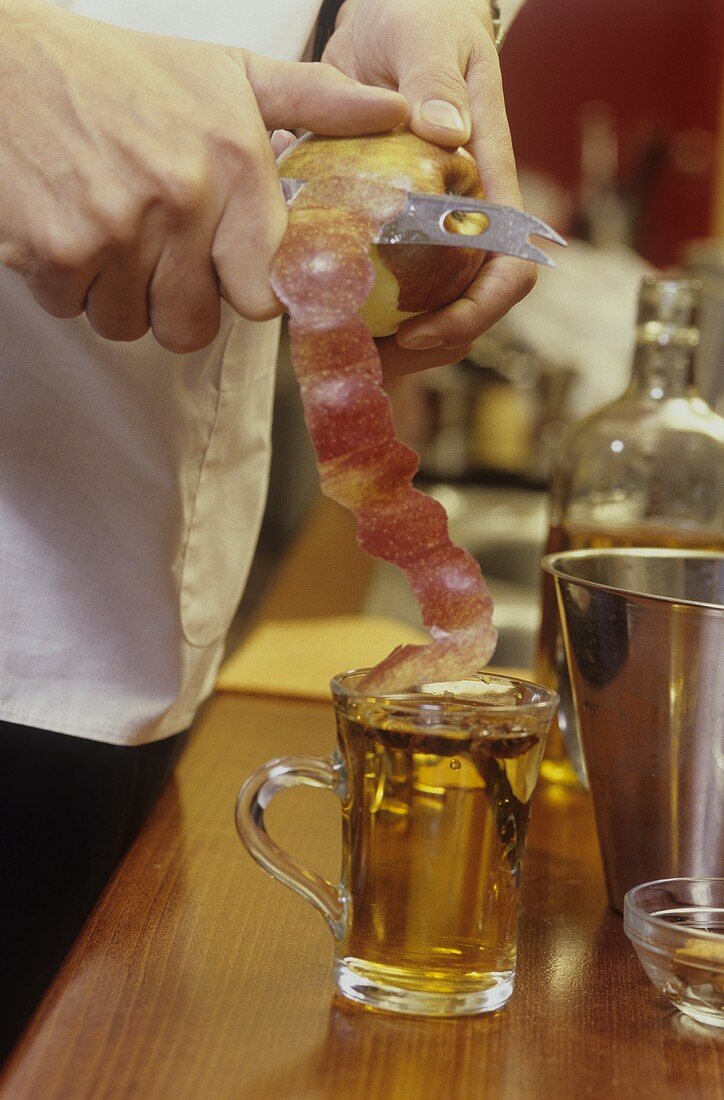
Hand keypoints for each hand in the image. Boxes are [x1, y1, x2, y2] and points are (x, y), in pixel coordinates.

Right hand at [0, 0, 405, 350]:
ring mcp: (116, 229)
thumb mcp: (229, 73)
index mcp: (233, 163)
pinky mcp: (56, 250)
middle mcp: (182, 199)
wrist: (5, 61)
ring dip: (120, 295)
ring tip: (110, 232)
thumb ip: (316, 103)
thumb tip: (400, 115)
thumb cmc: (123, 73)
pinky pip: (75, 311)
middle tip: (158, 253)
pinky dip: (68, 285)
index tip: (225, 271)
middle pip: (195, 327)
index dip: (242, 292)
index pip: (264, 295)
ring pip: (131, 325)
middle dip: (176, 302)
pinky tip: (68, 229)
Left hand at [323, 0, 536, 372]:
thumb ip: (436, 78)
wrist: (391, 13)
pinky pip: (385, 280)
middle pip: (466, 306)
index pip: (507, 268)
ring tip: (342, 353)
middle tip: (367, 361)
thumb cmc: (421, 15)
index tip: (421, 332)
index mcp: (489, 180)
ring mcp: (430, 226)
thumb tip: (444, 133)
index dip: (473, 313)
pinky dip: (359, 306)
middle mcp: (465, 214)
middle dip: (426, 347)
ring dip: (390, 340)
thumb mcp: (426, 36)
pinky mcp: (394, 226)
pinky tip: (320, 315)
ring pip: (427, 305)